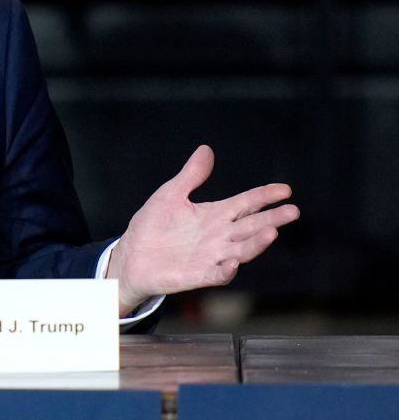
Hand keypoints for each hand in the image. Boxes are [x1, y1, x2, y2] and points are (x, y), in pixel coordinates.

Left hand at [106, 145, 299, 315]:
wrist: (132, 256)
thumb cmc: (152, 226)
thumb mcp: (170, 195)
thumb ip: (191, 176)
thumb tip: (206, 149)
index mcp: (215, 215)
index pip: (245, 203)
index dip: (264, 196)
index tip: (285, 190)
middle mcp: (219, 236)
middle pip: (251, 226)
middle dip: (272, 219)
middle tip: (292, 211)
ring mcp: (212, 257)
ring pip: (241, 250)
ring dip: (257, 243)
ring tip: (272, 232)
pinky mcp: (198, 274)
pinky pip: (217, 274)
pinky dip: (227, 270)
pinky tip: (234, 262)